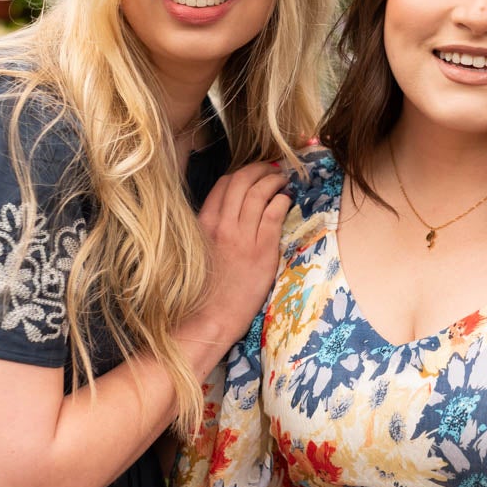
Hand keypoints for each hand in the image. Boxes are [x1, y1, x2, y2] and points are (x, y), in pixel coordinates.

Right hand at [192, 162, 290, 347]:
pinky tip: (287, 200)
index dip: (240, 174)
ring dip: (274, 181)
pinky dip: (281, 201)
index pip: (222, 186)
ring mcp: (241, 237)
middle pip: (241, 182)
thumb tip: (229, 215)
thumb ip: (211, 230)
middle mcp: (221, 226)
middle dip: (259, 169)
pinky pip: (273, 214)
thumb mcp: (199, 252)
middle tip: (272, 168)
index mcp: (203, 225)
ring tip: (283, 180)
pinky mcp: (261, 251)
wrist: (210, 318)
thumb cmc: (205, 291)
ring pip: (258, 193)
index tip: (253, 174)